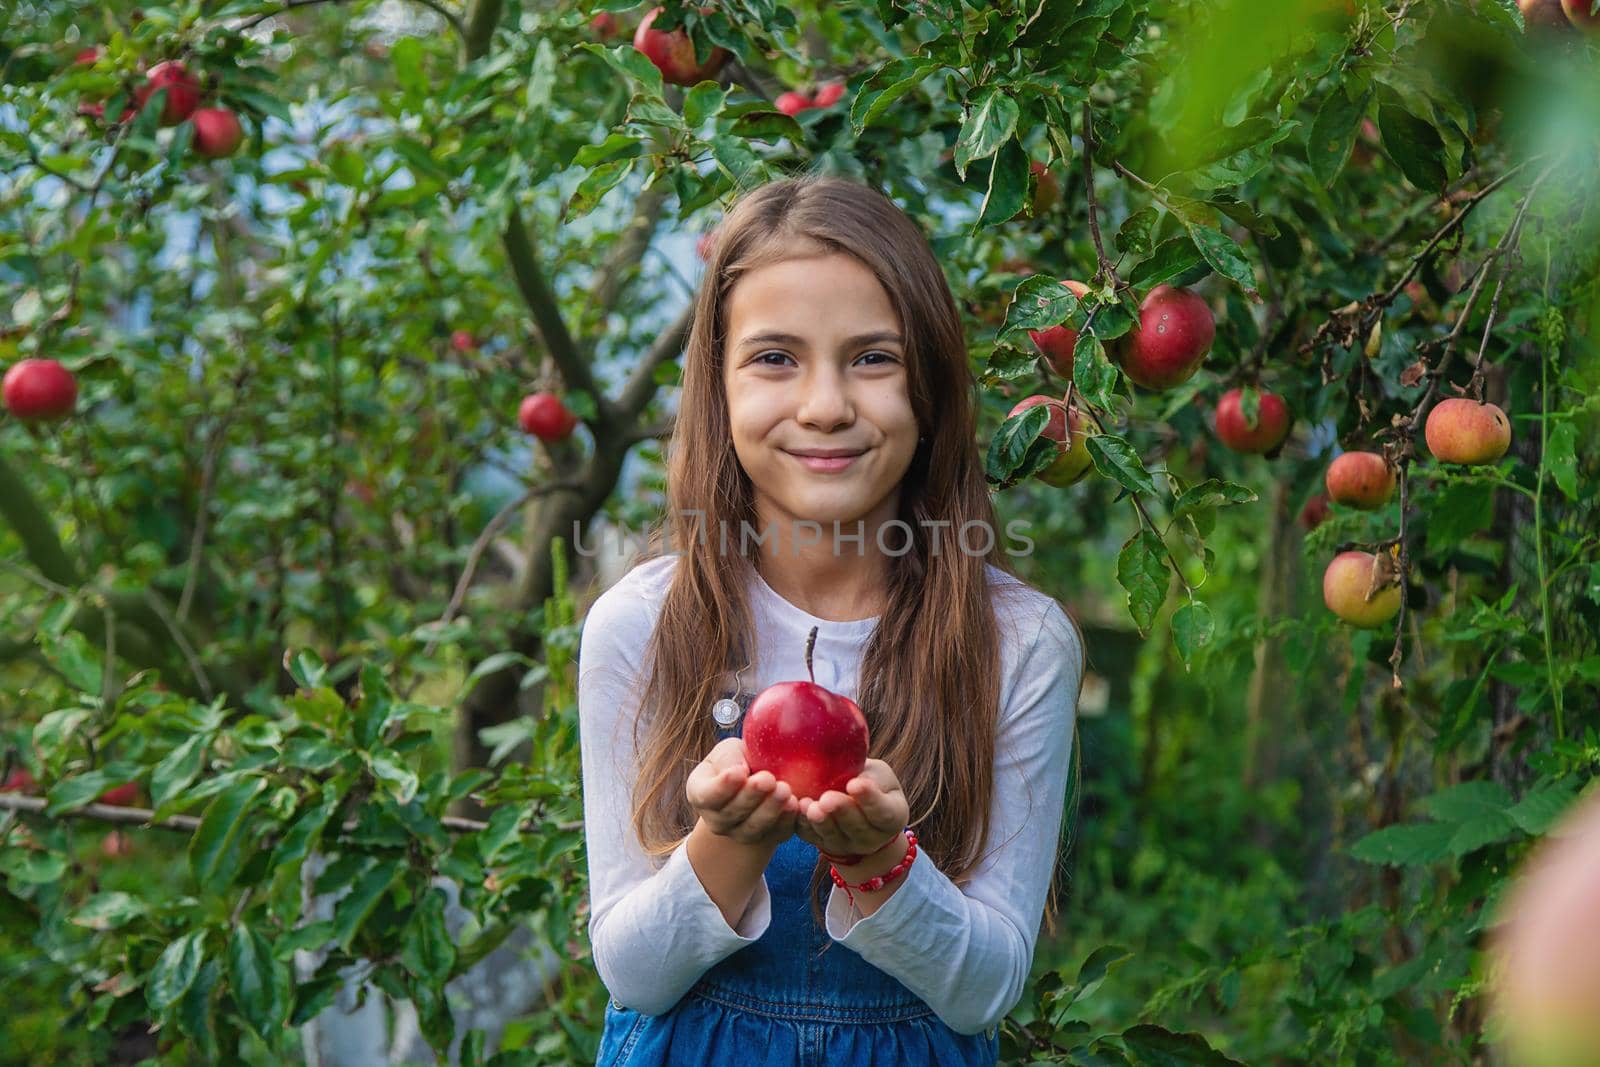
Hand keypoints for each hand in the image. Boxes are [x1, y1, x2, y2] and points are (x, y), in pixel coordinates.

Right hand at [685, 737, 800, 846]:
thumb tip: (740, 768)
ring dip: (770, 810)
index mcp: (701, 794)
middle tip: (768, 779)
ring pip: (753, 828)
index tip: (739, 772)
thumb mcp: (729, 751)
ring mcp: (740, 834)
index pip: (707, 795)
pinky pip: (777, 834)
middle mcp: (717, 820)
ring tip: (784, 791)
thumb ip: (730, 757)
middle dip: (751, 796)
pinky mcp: (768, 838)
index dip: (722, 786)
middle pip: (731, 813)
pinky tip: (797, 805)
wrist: (755, 783)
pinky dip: (787, 820)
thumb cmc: (738, 760)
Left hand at [793, 758, 909, 860]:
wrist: (856, 809)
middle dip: (841, 812)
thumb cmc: (871, 783)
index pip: (883, 812)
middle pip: (856, 827)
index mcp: (891, 818)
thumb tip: (851, 760)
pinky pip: (811, 837)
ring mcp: (846, 845)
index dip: (870, 799)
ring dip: (820, 822)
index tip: (855, 784)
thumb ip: (869, 774)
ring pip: (832, 836)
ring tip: (810, 807)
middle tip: (827, 799)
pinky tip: (796, 810)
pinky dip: (803, 825)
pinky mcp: (822, 843)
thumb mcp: (878, 775)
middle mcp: (871, 837)